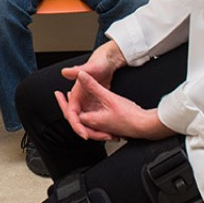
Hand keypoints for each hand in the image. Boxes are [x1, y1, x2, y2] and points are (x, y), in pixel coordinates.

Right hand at [55, 40, 126, 140]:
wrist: (109, 60)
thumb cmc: (99, 62)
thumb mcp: (92, 67)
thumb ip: (79, 71)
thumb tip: (65, 72)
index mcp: (77, 93)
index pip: (71, 113)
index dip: (77, 126)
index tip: (85, 135)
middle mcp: (81, 98)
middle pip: (80, 120)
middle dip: (90, 131)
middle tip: (104, 137)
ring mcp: (89, 101)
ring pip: (89, 121)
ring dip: (97, 129)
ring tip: (111, 135)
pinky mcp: (96, 102)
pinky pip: (96, 117)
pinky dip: (102, 124)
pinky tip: (112, 128)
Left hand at [55, 72, 173, 141]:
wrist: (145, 125)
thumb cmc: (130, 115)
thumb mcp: (108, 96)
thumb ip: (92, 85)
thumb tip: (80, 75)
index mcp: (92, 120)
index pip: (71, 114)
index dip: (63, 103)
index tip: (58, 94)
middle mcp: (95, 126)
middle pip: (76, 117)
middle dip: (68, 106)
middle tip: (61, 96)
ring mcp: (102, 127)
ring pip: (85, 118)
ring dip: (78, 108)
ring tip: (72, 98)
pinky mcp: (109, 125)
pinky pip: (94, 118)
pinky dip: (89, 110)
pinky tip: (90, 104)